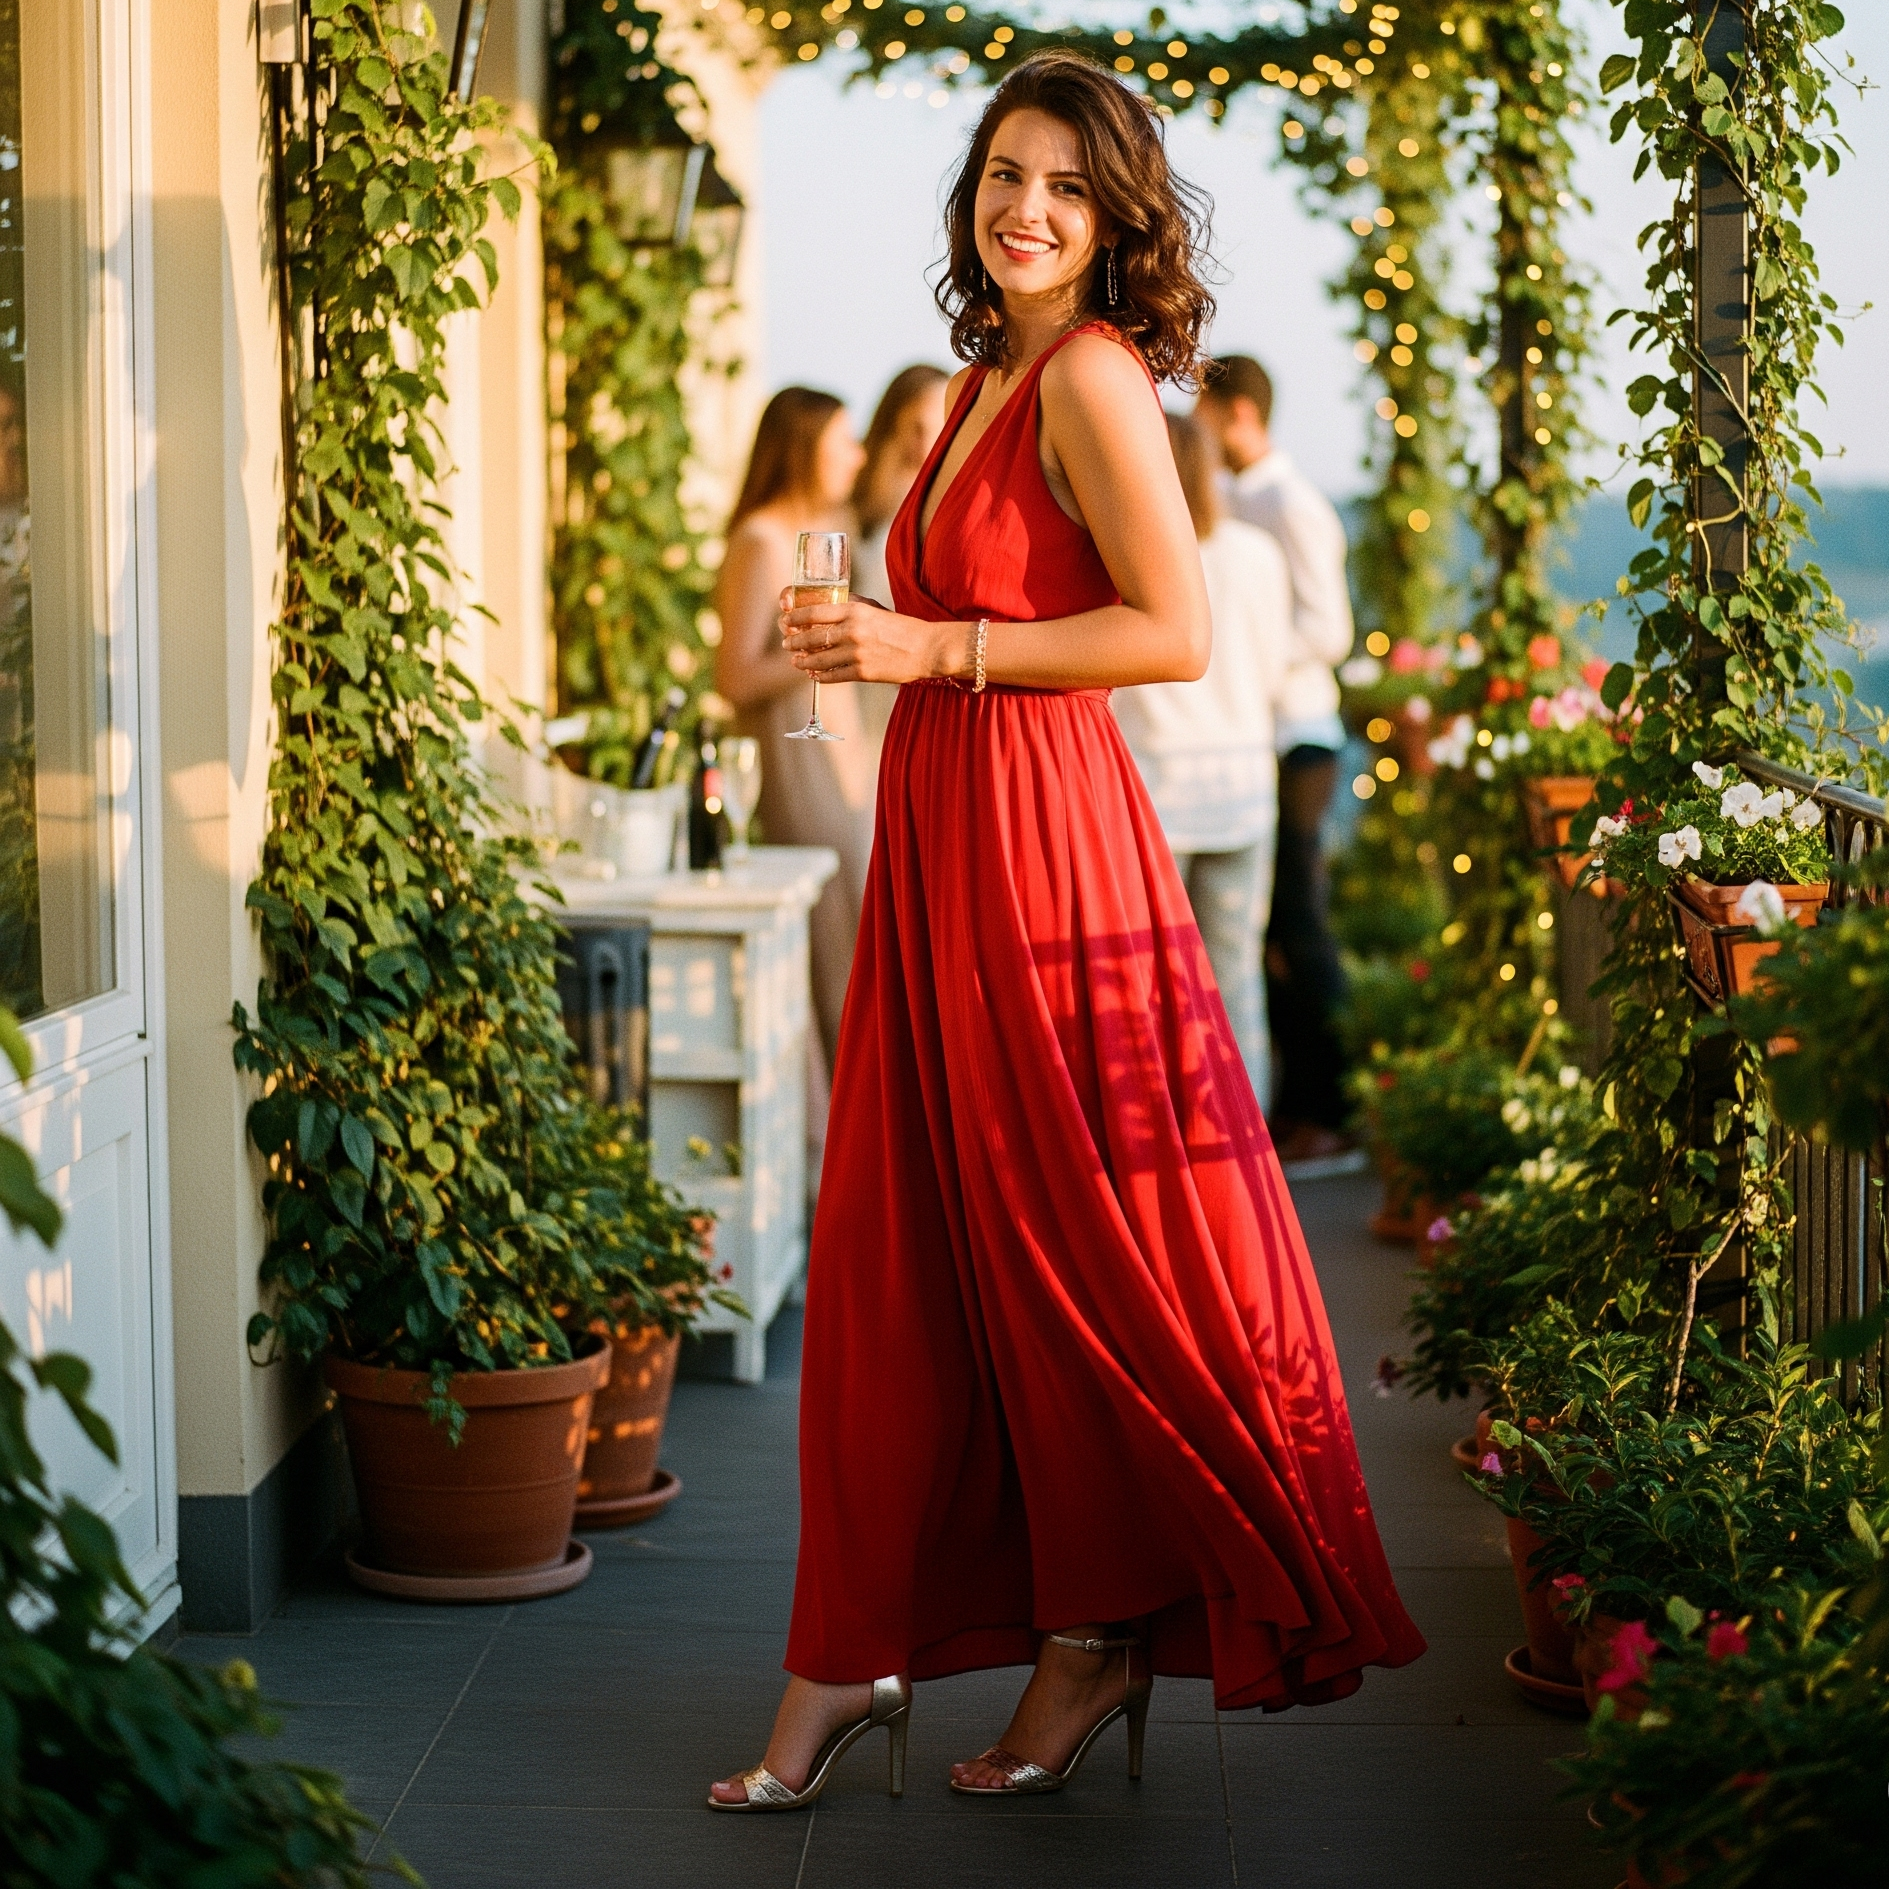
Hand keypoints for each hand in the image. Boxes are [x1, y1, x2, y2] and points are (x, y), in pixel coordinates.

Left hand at [779, 589, 952, 686]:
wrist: (927, 649)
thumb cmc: (902, 627)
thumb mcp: (875, 608)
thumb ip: (851, 606)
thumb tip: (827, 606)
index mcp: (855, 611)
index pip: (814, 613)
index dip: (795, 618)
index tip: (785, 621)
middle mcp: (853, 631)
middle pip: (812, 637)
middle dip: (794, 642)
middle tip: (787, 644)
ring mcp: (857, 654)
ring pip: (819, 660)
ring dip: (803, 662)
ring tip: (796, 661)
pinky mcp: (863, 673)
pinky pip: (834, 676)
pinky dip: (820, 676)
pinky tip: (814, 675)